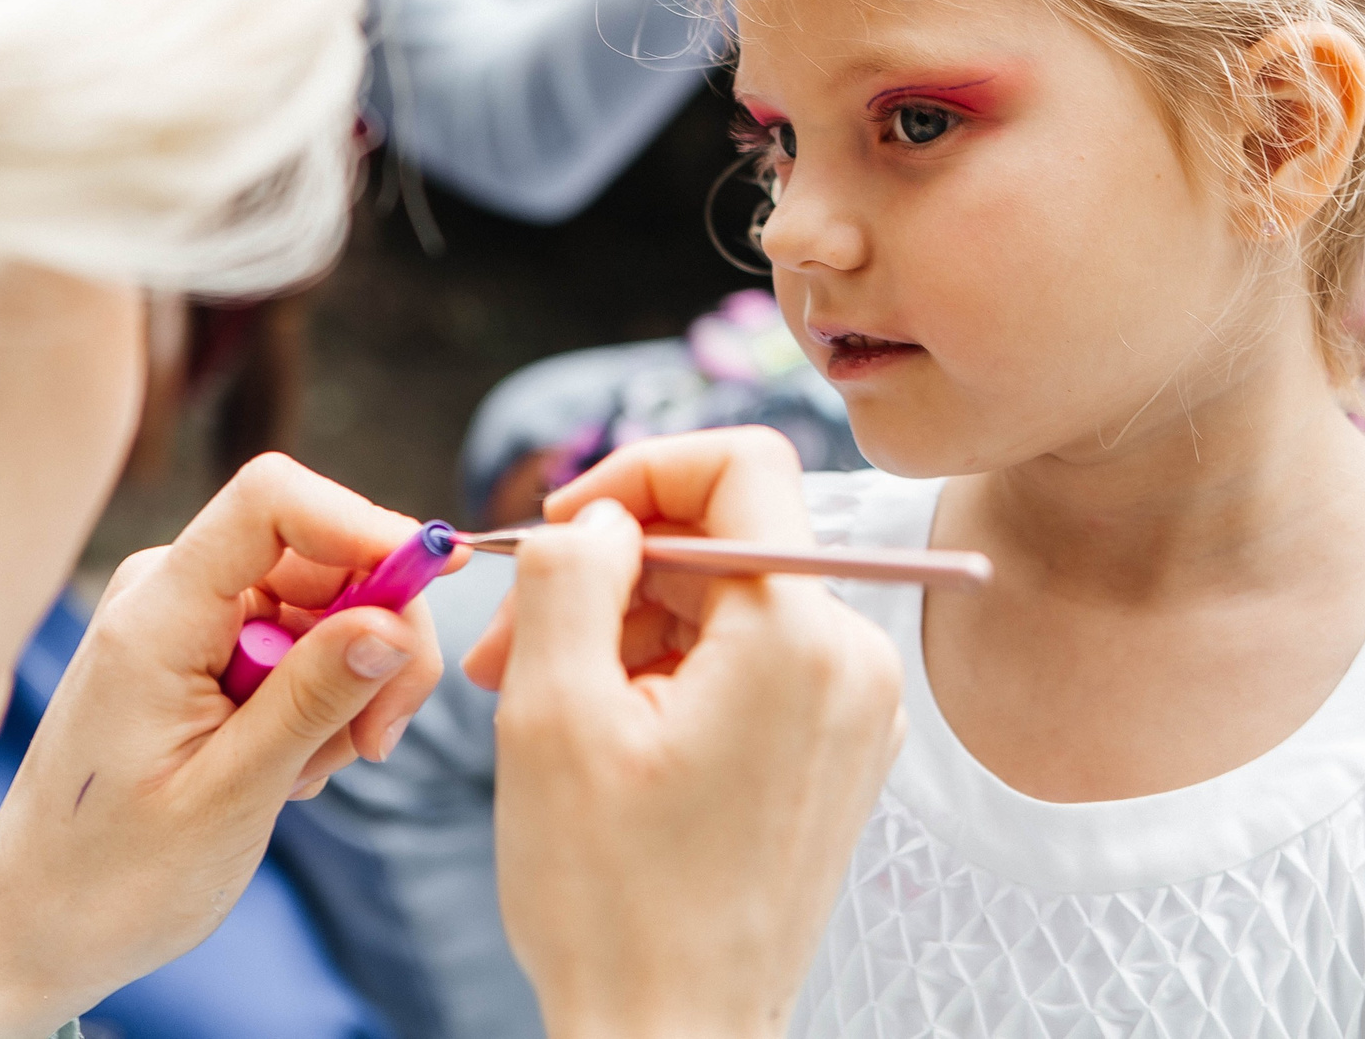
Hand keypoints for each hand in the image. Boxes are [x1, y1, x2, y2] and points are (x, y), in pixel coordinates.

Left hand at [0, 453, 451, 1038]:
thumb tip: (397, 623)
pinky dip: (323, 696)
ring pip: (325, 600)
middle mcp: (167, 595)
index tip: (436, 580)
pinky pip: (299, 637)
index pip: (271, 502)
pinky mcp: (201, 650)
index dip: (363, 522)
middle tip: (381, 739)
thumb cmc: (112, 880)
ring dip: (350, 680)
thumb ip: (315, 698)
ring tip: (311, 771)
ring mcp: (185, 620)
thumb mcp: (230, 796)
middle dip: (379, 631)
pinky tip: (292, 766)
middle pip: (322, 551)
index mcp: (155, 618)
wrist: (38, 929)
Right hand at [470, 428, 905, 1038]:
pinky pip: (756, 664)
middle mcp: (852, 658)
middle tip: (508, 645)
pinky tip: (606, 734)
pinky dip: (676, 674)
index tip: (563, 528)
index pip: (741, 463)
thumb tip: (601, 516)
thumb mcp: (554, 713)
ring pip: (732, 604)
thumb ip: (572, 575)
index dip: (638, 471)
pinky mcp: (840, 753)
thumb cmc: (612, 900)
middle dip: (611, 572)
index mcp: (797, 634)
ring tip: (541, 703)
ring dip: (631, 628)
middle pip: (725, 541)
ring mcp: (856, 710)